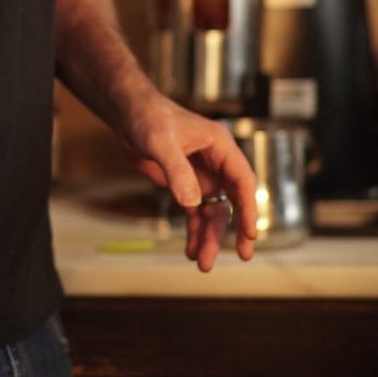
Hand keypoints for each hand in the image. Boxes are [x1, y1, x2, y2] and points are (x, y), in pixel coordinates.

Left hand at [120, 94, 257, 270]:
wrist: (127, 113)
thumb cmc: (147, 117)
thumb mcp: (160, 142)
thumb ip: (177, 171)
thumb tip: (192, 204)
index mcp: (220, 146)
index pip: (243, 180)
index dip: (249, 208)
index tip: (250, 234)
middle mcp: (216, 162)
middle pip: (231, 202)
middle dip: (231, 231)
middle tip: (241, 257)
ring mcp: (201, 174)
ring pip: (213, 212)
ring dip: (209, 236)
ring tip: (203, 263)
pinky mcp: (184, 183)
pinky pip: (195, 212)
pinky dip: (194, 231)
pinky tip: (190, 250)